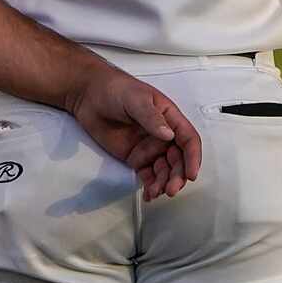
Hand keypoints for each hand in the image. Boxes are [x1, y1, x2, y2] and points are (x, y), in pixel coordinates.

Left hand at [65, 59, 202, 201]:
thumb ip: (151, 118)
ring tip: (156, 192)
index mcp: (169, 117)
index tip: (191, 173)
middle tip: (171, 188)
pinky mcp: (135, 157)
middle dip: (177, 176)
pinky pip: (148, 175)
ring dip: (164, 183)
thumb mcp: (136, 99)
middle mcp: (162, 135)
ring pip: (164, 170)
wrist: (88, 95)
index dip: (192, 157)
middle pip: (178, 159)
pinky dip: (151, 186)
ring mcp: (149, 147)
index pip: (188, 140)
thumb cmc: (115, 88)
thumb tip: (168, 135)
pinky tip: (149, 194)